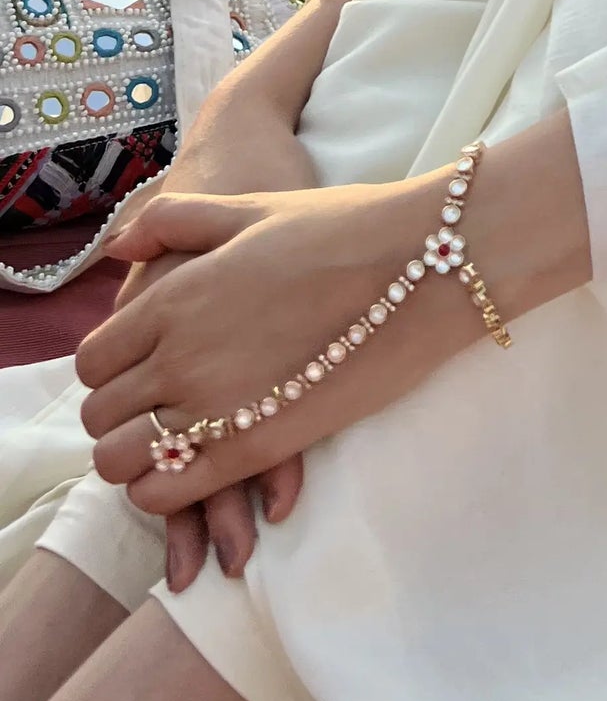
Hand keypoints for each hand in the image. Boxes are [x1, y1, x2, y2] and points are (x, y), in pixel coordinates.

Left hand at [75, 176, 474, 515]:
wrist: (420, 266)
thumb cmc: (338, 228)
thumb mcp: (247, 208)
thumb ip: (170, 221)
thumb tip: (115, 250)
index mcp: (171, 297)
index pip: (93, 362)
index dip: (110, 373)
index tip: (139, 373)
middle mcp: (179, 355)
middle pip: (100, 416)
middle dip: (119, 417)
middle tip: (156, 411)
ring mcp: (215, 405)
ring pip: (123, 461)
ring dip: (136, 459)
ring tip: (172, 445)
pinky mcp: (256, 447)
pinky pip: (171, 492)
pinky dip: (165, 492)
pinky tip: (192, 472)